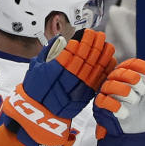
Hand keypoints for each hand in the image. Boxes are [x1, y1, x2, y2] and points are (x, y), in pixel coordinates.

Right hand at [4, 29, 115, 145]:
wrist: (40, 112)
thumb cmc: (36, 90)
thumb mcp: (35, 67)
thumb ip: (47, 51)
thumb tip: (58, 40)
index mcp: (56, 69)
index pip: (73, 51)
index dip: (82, 40)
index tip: (87, 32)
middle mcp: (69, 77)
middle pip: (86, 57)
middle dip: (94, 43)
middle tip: (98, 35)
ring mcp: (79, 87)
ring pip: (95, 68)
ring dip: (102, 54)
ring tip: (106, 43)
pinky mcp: (86, 95)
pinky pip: (99, 80)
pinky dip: (105, 69)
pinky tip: (109, 59)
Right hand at [93, 58, 144, 145]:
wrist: (135, 135)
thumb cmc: (144, 115)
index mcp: (128, 78)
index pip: (130, 65)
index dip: (139, 66)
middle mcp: (116, 83)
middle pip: (120, 72)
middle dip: (134, 79)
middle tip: (144, 90)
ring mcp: (107, 94)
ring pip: (110, 84)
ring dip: (125, 91)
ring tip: (135, 100)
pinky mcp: (101, 107)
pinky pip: (103, 101)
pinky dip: (114, 106)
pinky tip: (124, 112)